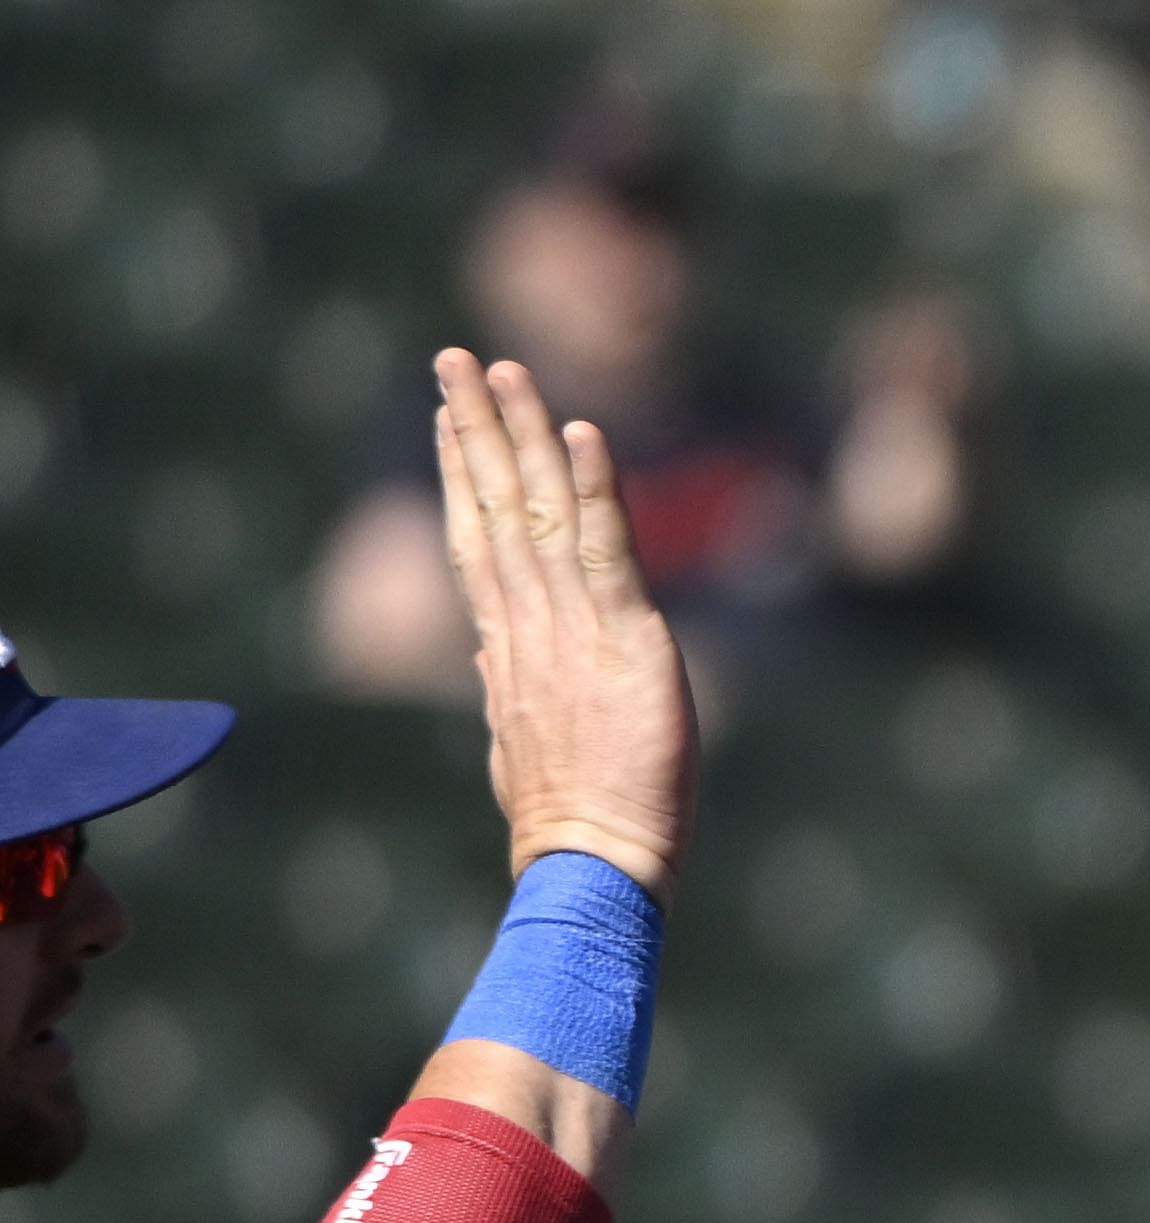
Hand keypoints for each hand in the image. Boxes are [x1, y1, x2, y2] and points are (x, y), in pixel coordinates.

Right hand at [429, 348, 691, 891]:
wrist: (593, 857)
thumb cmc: (565, 812)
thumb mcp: (519, 739)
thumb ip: (502, 687)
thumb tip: (483, 660)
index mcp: (505, 641)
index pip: (475, 537)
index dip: (458, 471)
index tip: (443, 416)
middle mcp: (527, 618)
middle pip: (493, 502)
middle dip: (473, 425)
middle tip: (453, 357)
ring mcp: (569, 623)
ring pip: (539, 508)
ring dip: (522, 432)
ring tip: (502, 367)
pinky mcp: (624, 636)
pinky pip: (608, 547)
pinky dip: (596, 488)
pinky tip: (582, 432)